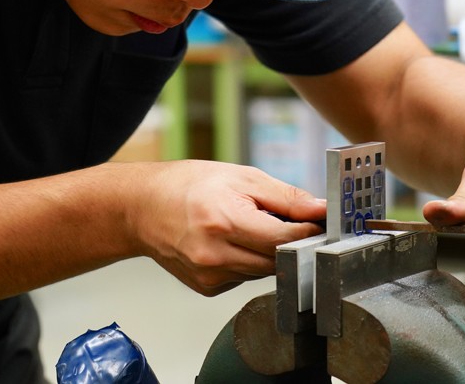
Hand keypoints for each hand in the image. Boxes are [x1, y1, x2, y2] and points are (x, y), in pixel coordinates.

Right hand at [127, 160, 325, 295]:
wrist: (143, 207)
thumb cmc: (189, 185)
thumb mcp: (241, 177)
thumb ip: (285, 197)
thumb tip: (321, 211)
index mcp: (224, 222)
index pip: (285, 239)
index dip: (308, 231)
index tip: (320, 222)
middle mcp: (215, 255)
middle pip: (279, 260)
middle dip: (291, 242)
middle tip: (292, 222)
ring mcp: (209, 276)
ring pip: (264, 272)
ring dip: (269, 252)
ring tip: (252, 226)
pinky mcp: (207, 288)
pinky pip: (245, 278)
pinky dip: (249, 261)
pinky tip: (234, 242)